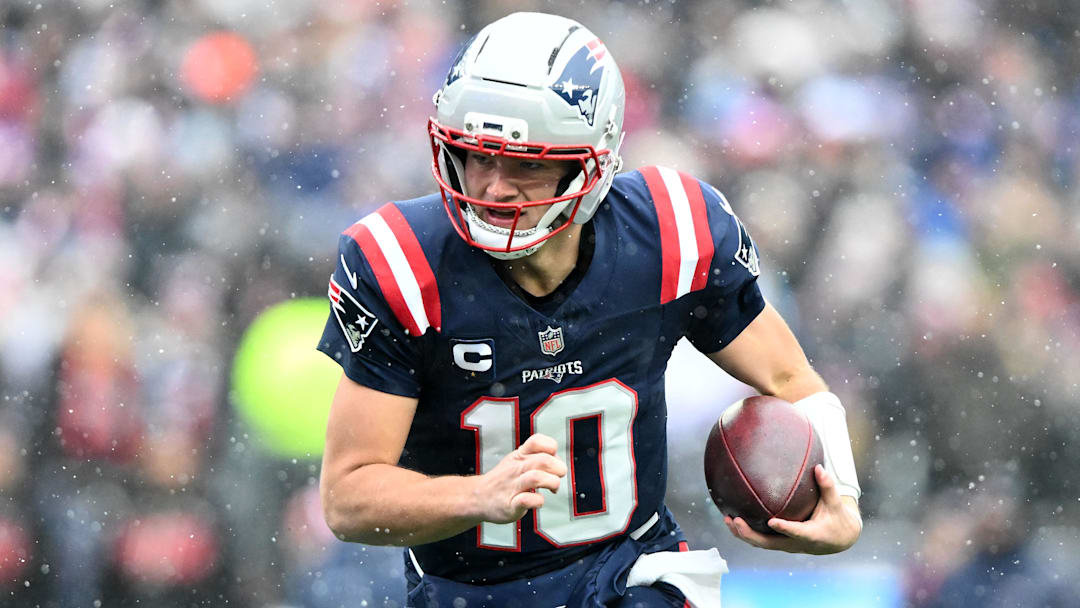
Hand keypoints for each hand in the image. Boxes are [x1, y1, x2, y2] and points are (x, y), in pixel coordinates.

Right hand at [475, 433, 566, 523]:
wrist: (477, 498)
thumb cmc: (503, 481)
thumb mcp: (516, 460)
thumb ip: (536, 457)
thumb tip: (559, 461)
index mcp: (519, 456)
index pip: (537, 441)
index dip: (551, 448)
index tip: (553, 459)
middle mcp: (516, 468)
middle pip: (543, 460)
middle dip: (558, 468)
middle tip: (558, 476)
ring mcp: (512, 486)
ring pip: (536, 478)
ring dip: (551, 483)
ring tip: (552, 489)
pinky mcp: (510, 504)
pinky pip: (527, 500)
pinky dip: (538, 502)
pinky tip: (538, 502)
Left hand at [724, 465, 861, 554]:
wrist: (838, 539)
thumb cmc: (837, 518)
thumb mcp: (836, 504)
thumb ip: (827, 486)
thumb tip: (818, 467)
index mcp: (811, 535)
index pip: (796, 533)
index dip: (784, 529)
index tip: (772, 522)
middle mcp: (795, 543)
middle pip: (769, 543)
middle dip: (750, 534)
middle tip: (736, 520)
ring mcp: (786, 545)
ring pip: (761, 543)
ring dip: (742, 534)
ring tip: (727, 520)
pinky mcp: (780, 543)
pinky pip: (760, 540)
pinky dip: (746, 532)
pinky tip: (732, 519)